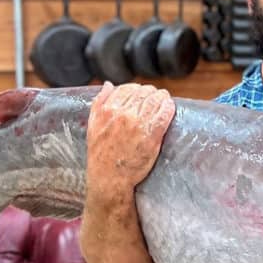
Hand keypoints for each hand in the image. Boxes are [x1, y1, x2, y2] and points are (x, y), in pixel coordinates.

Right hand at [86, 82, 175, 198]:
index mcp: (109, 110)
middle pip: (144, 93)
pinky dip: (168, 108)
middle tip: (155, 97)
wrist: (109, 177)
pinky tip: (170, 107)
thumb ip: (99, 102)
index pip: (128, 89)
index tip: (141, 94)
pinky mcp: (153, 136)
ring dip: (162, 97)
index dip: (137, 89)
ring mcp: (139, 124)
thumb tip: (108, 85)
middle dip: (150, 93)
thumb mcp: (93, 125)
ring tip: (165, 99)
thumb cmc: (100, 154)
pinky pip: (164, 114)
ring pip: (155, 100)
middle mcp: (124, 114)